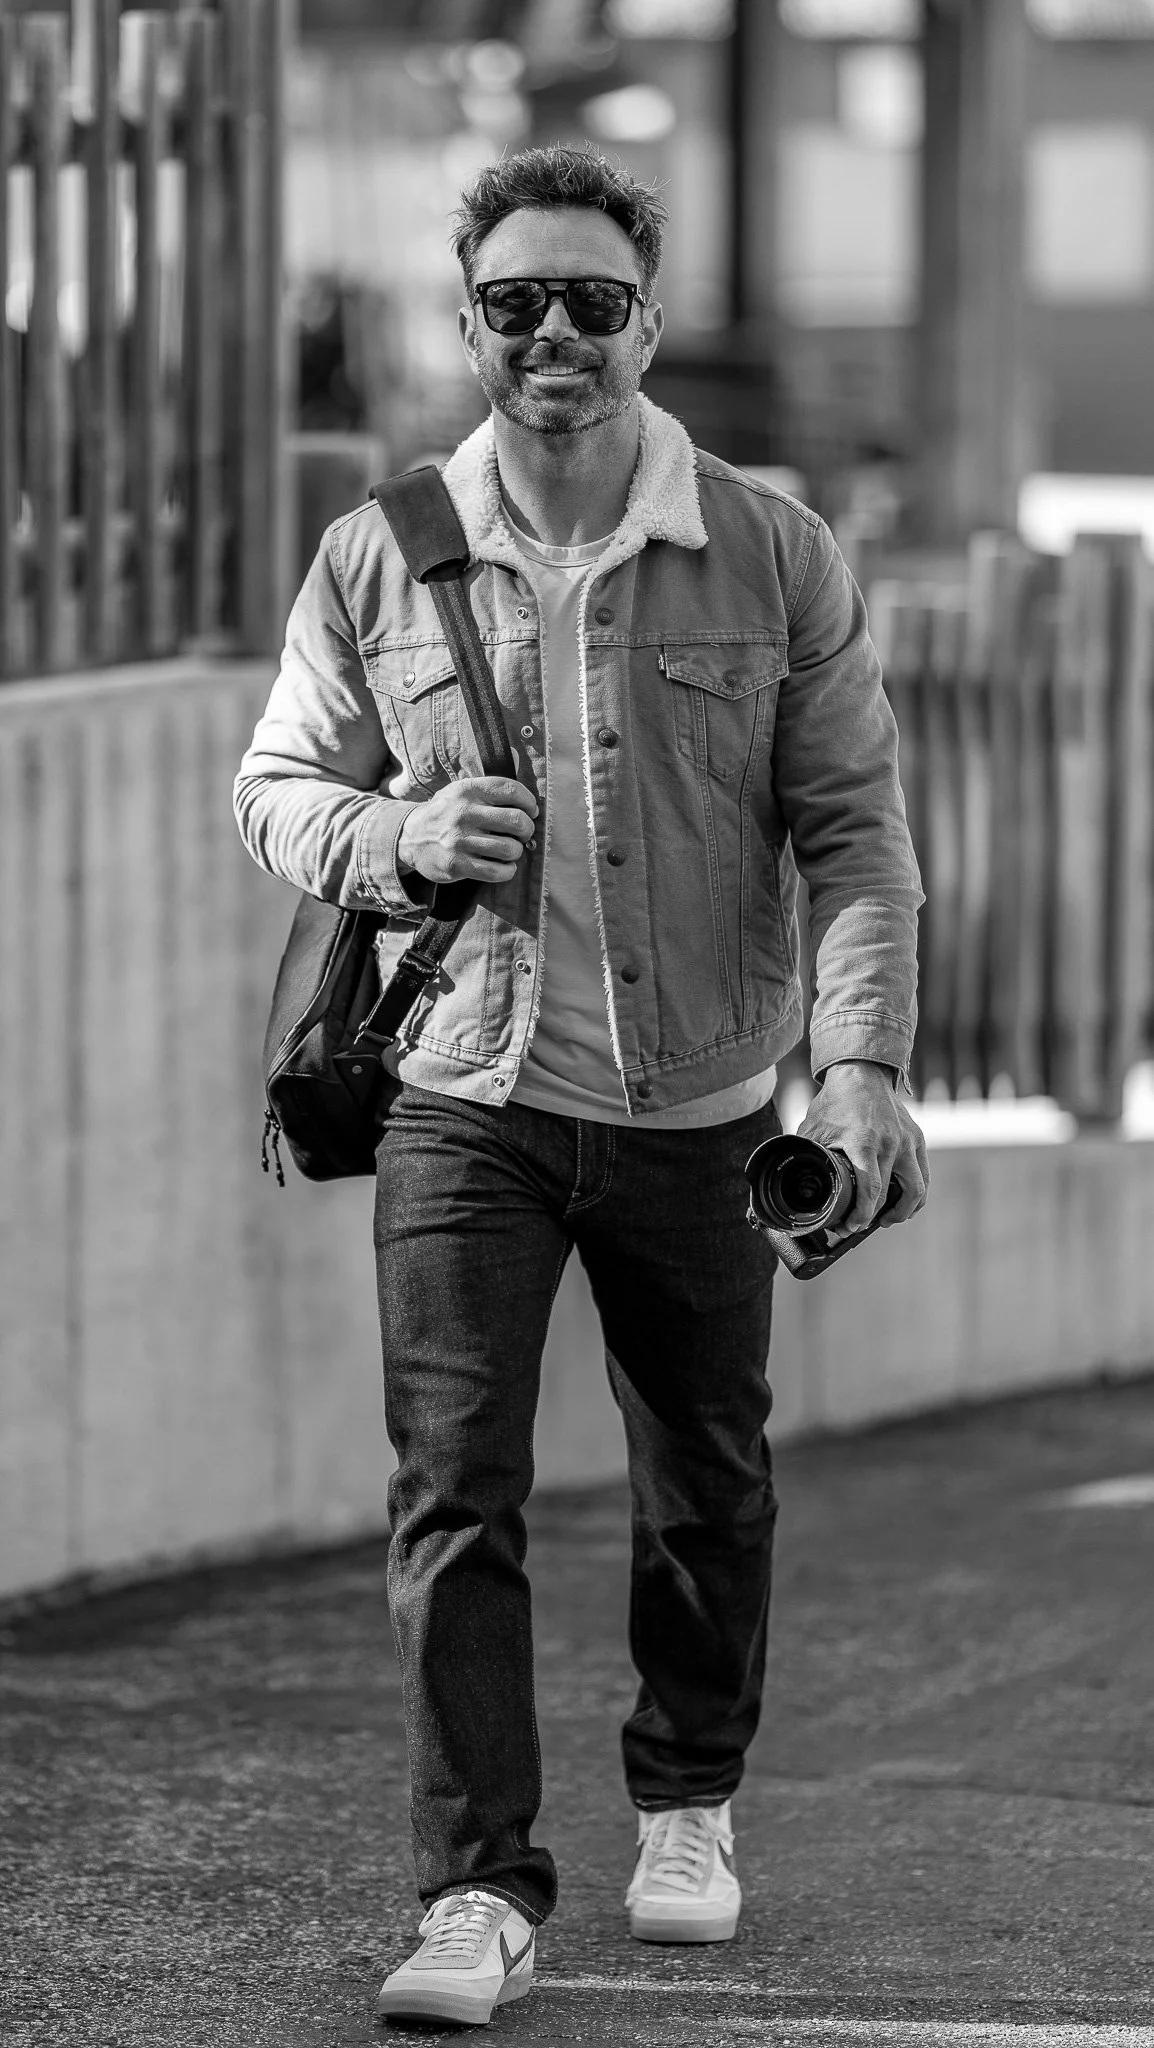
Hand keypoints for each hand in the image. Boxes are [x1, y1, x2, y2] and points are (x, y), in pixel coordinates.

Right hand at [397, 776, 538, 886]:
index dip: (529, 802)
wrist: (411, 838)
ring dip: (516, 851)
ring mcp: (459, 840)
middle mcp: (463, 813)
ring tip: (509, 850)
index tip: (531, 811)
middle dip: (527, 829)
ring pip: (510, 848)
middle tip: (522, 833)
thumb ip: (490, 787)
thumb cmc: (447, 813)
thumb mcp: (461, 791)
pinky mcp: (457, 865)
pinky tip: (503, 866)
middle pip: (516, 820)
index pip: (511, 790)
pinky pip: (497, 871)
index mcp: (467, 790)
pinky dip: (507, 871)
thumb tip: (524, 782)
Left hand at [796, 1060, 928, 1243]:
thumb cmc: (835, 1102)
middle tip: (857, 1227)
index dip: (861, 1216)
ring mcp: (908, 1142)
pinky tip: (902, 1203)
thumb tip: (786, 1181)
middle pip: (891, 1195)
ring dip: (903, 1211)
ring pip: (916, 1190)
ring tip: (885, 1221)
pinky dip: (915, 1194)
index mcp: (864, 1142)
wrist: (862, 1073)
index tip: (850, 1228)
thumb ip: (806, 1156)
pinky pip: (922, 1175)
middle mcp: (891, 1143)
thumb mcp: (813, 1129)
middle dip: (874, 1218)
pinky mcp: (917, 1139)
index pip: (871, 1190)